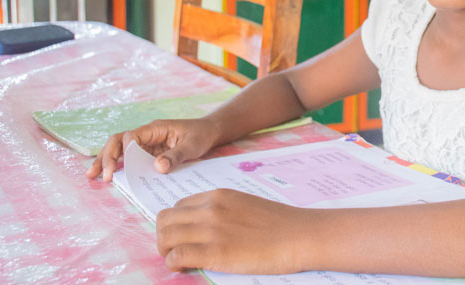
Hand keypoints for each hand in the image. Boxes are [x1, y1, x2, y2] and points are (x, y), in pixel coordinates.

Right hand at [85, 118, 221, 181]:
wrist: (210, 132)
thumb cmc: (201, 135)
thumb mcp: (192, 145)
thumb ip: (175, 156)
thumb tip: (157, 168)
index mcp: (155, 129)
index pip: (131, 137)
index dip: (124, 151)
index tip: (123, 166)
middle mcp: (147, 135)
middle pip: (119, 141)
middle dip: (107, 156)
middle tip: (99, 175)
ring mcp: (147, 144)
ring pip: (121, 150)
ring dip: (106, 161)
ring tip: (91, 176)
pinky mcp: (149, 153)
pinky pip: (131, 158)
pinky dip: (119, 166)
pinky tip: (110, 175)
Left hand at [156, 189, 312, 273]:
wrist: (299, 234)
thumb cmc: (280, 224)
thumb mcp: (246, 206)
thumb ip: (223, 212)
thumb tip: (206, 229)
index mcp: (218, 196)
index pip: (179, 206)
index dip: (177, 224)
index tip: (184, 237)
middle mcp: (210, 209)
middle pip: (166, 219)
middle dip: (165, 237)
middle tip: (176, 250)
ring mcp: (210, 229)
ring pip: (165, 237)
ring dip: (166, 251)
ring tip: (180, 261)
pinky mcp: (214, 252)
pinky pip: (176, 257)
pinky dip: (174, 264)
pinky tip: (186, 268)